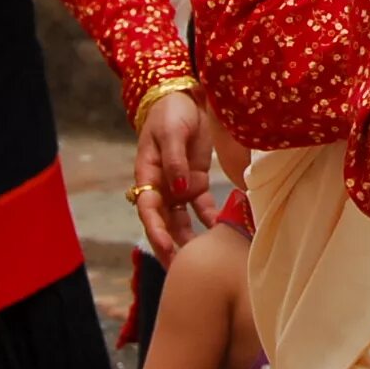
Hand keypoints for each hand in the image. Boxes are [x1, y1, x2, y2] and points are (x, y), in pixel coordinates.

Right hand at [132, 90, 217, 263]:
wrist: (185, 97)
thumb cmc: (171, 114)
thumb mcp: (172, 134)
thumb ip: (175, 162)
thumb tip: (179, 190)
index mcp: (147, 175)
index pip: (148, 209)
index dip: (155, 230)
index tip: (165, 247)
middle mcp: (161, 186)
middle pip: (163, 222)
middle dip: (170, 246)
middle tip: (180, 271)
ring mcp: (178, 186)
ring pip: (181, 220)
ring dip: (189, 239)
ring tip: (201, 260)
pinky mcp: (196, 182)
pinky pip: (202, 206)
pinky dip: (210, 219)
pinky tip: (222, 233)